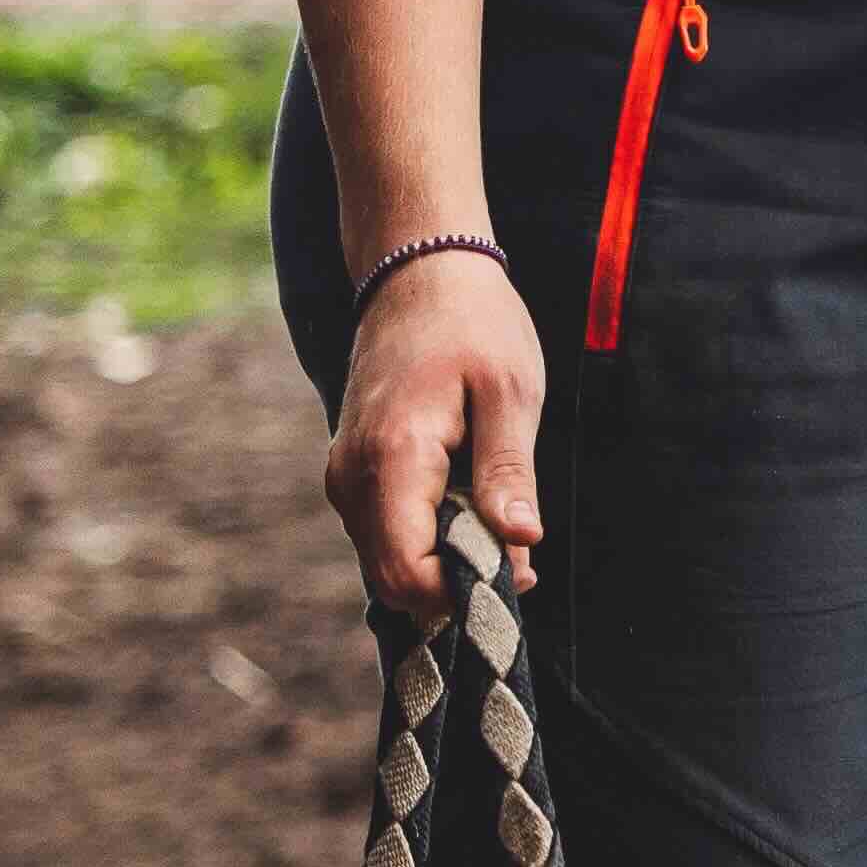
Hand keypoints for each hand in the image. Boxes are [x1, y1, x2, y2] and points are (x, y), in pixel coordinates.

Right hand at [326, 244, 548, 619]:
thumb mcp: (510, 394)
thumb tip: (521, 544)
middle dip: (458, 582)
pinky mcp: (353, 473)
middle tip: (522, 553)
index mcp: (391, 459)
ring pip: (388, 560)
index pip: (406, 571)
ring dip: (446, 559)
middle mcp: (351, 477)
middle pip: (393, 578)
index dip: (462, 591)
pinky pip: (386, 532)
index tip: (520, 574)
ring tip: (502, 518)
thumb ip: (509, 473)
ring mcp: (345, 476)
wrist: (419, 275)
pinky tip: (474, 505)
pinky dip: (430, 537)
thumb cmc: (474, 326)